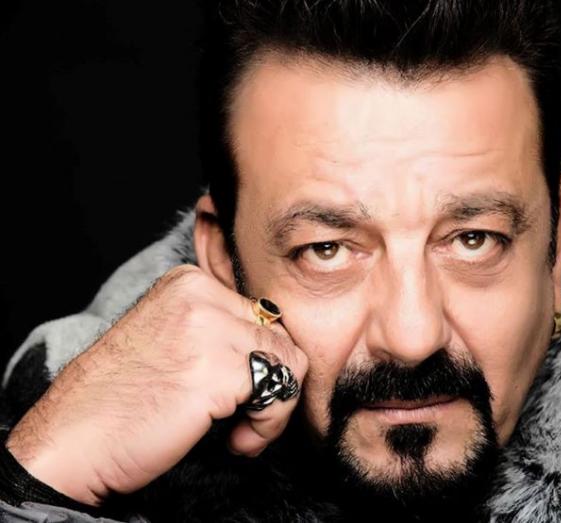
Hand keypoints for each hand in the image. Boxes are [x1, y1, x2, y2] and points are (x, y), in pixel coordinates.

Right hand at [5, 265, 307, 505]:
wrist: (72, 440)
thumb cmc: (118, 400)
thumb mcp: (169, 338)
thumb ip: (215, 328)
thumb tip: (273, 344)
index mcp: (188, 283)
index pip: (262, 315)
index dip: (258, 361)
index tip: (236, 394)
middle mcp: (201, 294)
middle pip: (280, 336)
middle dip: (270, 383)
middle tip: (241, 419)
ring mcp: (212, 328)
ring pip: (289, 362)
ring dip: (272, 408)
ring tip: (239, 431)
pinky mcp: (221, 369)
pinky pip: (282, 391)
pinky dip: (268, 425)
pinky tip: (237, 440)